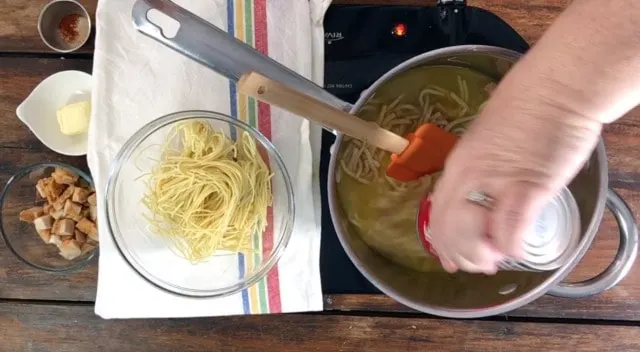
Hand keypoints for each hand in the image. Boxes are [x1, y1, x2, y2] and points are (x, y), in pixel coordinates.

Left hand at [428, 83, 602, 274]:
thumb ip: (479, 164)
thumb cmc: (524, 104)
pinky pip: (511, 230)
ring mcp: (497, 182)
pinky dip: (510, 246)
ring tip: (495, 259)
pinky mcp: (529, 187)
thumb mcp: (485, 136)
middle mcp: (470, 176)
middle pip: (450, 229)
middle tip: (477, 265)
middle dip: (461, 255)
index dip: (442, 240)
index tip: (448, 258)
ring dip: (483, 255)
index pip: (438, 211)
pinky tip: (516, 249)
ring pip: (475, 236)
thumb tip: (479, 189)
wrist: (556, 86)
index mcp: (458, 163)